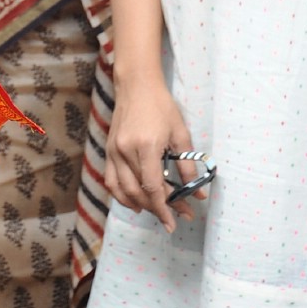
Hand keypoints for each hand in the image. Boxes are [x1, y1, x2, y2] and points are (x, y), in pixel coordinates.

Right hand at [106, 71, 196, 233]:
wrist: (136, 85)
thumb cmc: (161, 106)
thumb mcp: (180, 133)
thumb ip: (188, 165)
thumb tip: (198, 192)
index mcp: (146, 146)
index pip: (153, 186)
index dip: (165, 208)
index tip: (176, 222)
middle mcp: (125, 151)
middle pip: (139, 192)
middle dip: (158, 208)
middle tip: (177, 215)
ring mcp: (114, 151)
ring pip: (123, 190)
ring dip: (140, 205)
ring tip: (157, 210)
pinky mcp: (108, 150)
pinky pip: (111, 181)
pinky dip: (121, 195)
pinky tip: (135, 201)